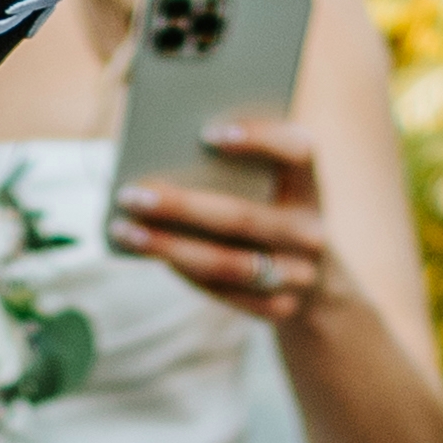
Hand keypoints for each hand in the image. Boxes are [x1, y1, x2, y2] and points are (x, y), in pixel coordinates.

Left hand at [115, 119, 341, 340]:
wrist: (317, 284)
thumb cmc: (271, 214)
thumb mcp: (271, 189)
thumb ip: (237, 169)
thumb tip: (165, 157)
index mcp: (311, 187)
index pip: (297, 152)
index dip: (259, 139)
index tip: (206, 134)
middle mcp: (311, 231)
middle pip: (241, 218)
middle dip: (181, 206)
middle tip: (132, 194)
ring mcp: (299, 275)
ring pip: (226, 263)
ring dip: (168, 248)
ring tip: (125, 229)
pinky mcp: (280, 308)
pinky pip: (222, 291)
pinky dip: (182, 271)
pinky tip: (147, 254)